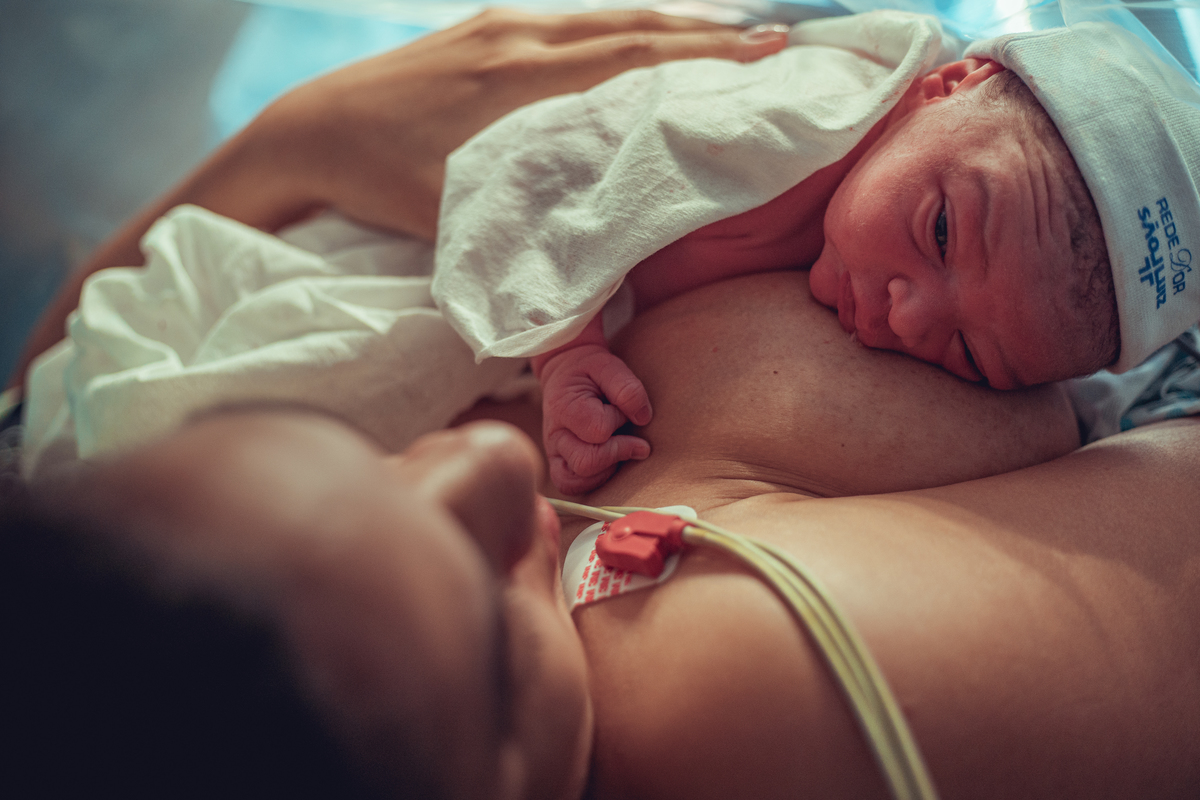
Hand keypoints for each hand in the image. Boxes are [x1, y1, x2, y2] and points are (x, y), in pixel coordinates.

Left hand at [256, 8, 788, 239]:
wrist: (309, 132)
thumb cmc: (380, 181)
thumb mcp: (457, 226)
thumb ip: (526, 258)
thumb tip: (590, 317)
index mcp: (522, 81)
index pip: (632, 58)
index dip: (704, 57)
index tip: (768, 54)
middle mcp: (519, 38)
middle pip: (632, 24)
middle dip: (707, 32)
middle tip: (774, 41)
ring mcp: (498, 26)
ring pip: (603, 16)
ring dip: (667, 24)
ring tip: (724, 36)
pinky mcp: (480, 28)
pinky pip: (569, 20)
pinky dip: (618, 26)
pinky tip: (637, 37)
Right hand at [539, 343, 652, 494]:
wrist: (565, 372)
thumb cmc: (588, 370)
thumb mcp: (609, 366)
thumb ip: (627, 388)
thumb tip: (643, 418)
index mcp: (564, 406)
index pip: (599, 430)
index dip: (618, 421)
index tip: (622, 410)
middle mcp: (554, 433)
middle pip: (587, 462)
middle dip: (618, 451)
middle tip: (633, 438)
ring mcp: (554, 451)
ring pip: (578, 479)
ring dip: (607, 469)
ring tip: (618, 449)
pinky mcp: (558, 462)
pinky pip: (570, 485)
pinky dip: (593, 481)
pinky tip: (608, 463)